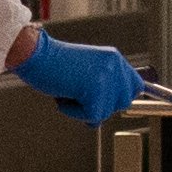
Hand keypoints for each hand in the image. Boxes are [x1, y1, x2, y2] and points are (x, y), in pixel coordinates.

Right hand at [7, 32, 144, 128]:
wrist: (36, 55)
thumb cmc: (54, 64)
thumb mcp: (88, 69)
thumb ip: (105, 83)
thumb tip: (119, 103)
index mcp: (113, 58)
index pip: (135, 86)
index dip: (121, 97)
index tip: (108, 102)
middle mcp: (114, 65)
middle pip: (123, 102)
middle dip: (102, 105)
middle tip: (80, 94)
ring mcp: (106, 77)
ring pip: (105, 112)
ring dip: (84, 109)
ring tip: (69, 91)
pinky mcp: (95, 89)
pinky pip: (90, 116)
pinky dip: (73, 112)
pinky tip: (64, 96)